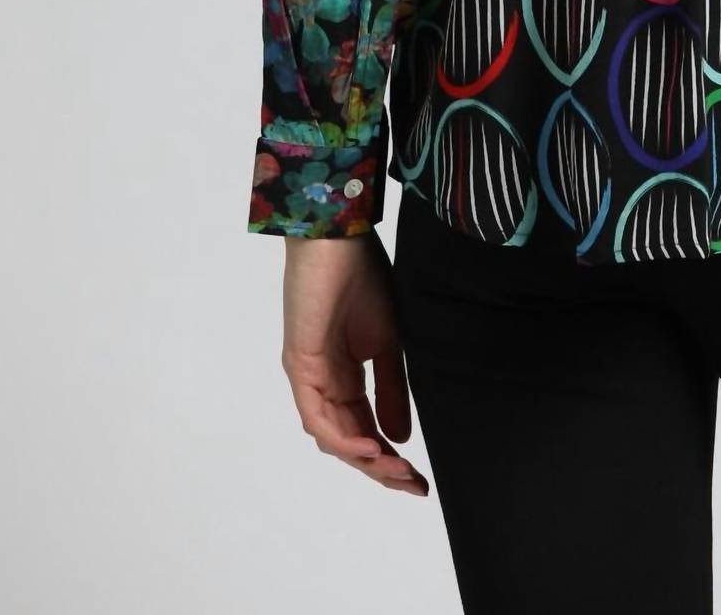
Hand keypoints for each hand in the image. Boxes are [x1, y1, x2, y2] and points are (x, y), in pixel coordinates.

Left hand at [281, 232, 428, 495]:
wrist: (340, 235)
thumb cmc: (362, 275)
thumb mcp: (389, 340)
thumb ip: (391, 389)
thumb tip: (399, 437)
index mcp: (344, 376)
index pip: (367, 429)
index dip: (391, 458)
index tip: (420, 480)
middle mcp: (323, 383)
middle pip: (350, 442)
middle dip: (382, 469)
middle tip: (413, 485)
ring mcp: (309, 376)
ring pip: (333, 437)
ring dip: (366, 460)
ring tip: (398, 472)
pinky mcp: (300, 365)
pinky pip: (318, 416)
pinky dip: (345, 438)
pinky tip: (373, 448)